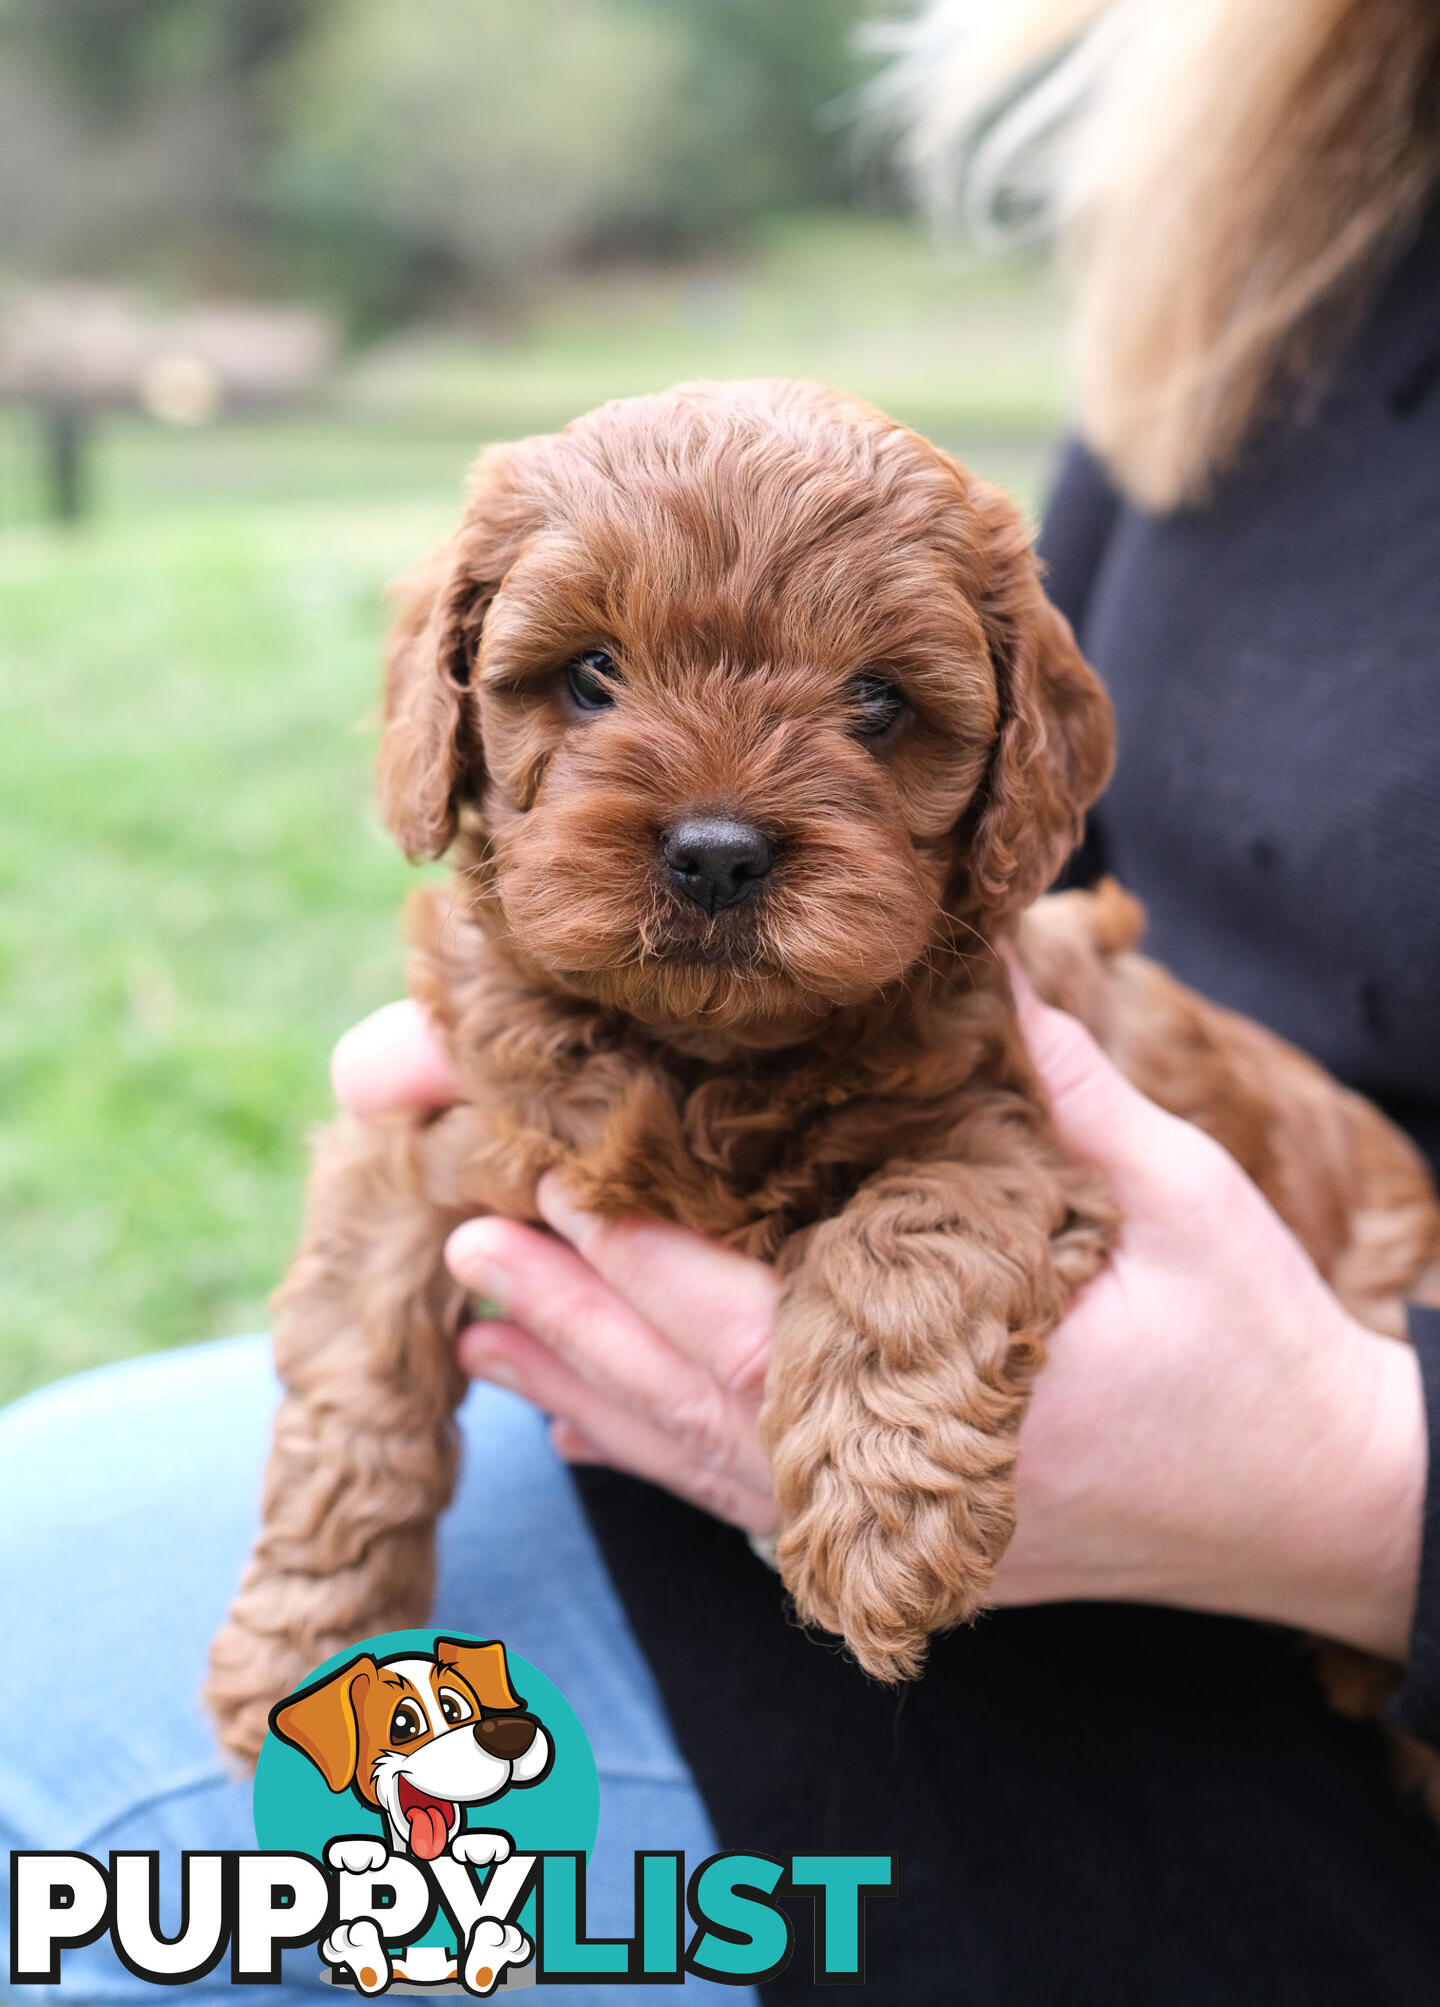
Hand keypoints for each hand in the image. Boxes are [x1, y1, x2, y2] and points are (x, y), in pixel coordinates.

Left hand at [331, 992, 1424, 1656]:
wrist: (1325, 1506)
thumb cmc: (1257, 1349)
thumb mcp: (1178, 1198)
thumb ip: (1060, 1089)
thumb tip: (980, 965)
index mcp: (964, 1397)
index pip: (752, 1332)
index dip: (639, 1266)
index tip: (548, 1190)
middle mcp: (906, 1483)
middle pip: (693, 1406)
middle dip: (573, 1325)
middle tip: (465, 1248)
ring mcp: (900, 1528)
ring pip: (702, 1466)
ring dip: (590, 1395)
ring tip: (485, 1336)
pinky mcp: (909, 1542)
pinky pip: (749, 1507)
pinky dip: (660, 1460)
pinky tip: (589, 1432)